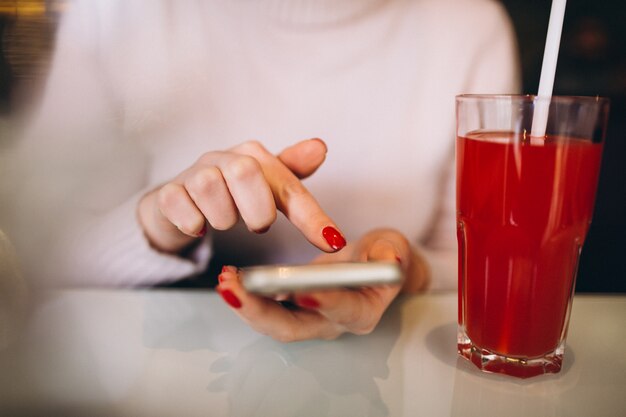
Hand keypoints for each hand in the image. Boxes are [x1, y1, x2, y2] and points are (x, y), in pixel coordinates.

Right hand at [137, 139, 345, 253]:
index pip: (289, 184)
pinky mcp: (167, 192)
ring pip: (209, 186)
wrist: (179, 200)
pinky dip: (191, 221)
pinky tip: (198, 225)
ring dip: (222, 216)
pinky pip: (177, 203)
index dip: (311, 216)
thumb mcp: (266, 186)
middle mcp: (223, 158)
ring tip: (224, 221)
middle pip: (245, 171)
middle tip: (256, 225)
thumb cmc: (231, 193)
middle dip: (256, 209)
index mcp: (254, 156)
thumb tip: (319, 148)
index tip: (331, 242)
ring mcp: (192, 173)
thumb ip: (293, 175)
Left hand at [215, 228, 429, 341]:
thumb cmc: (380, 257)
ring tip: (226, 281)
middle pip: (292, 328)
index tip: (301, 291)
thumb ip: (391, 251)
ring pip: (272, 322)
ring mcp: (308, 319)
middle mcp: (330, 323)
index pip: (342, 310)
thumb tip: (390, 258)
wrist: (369, 267)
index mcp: (361, 310)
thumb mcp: (392, 246)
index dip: (324, 302)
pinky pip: (264, 308)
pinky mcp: (290, 309)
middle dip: (259, 311)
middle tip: (234, 289)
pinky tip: (230, 278)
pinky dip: (246, 295)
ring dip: (246, 304)